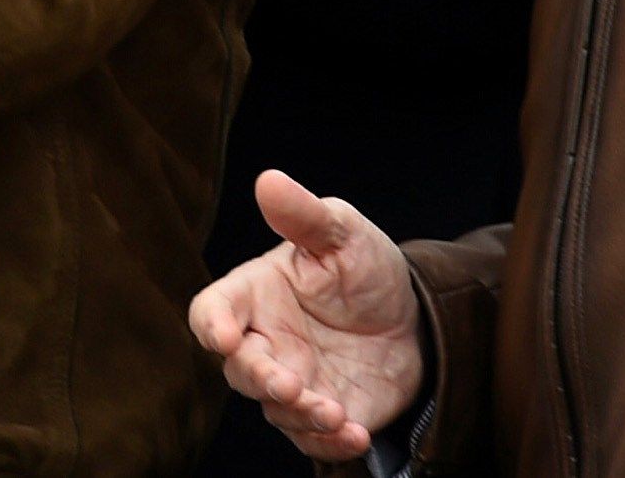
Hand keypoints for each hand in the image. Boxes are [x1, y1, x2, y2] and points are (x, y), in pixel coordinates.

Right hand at [187, 170, 425, 462]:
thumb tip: (269, 181)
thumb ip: (305, 216)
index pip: (213, 310)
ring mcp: (292, 382)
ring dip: (300, 416)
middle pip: (239, 369)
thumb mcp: (342, 233)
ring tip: (335, 412)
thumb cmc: (363, 268)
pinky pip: (312, 439)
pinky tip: (355, 434)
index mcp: (257, 294)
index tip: (222, 336)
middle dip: (260, 380)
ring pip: (275, 410)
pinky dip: (330, 444)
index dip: (210, 324)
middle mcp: (266, 342)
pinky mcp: (322, 415)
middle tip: (289, 386)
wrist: (413, 318)